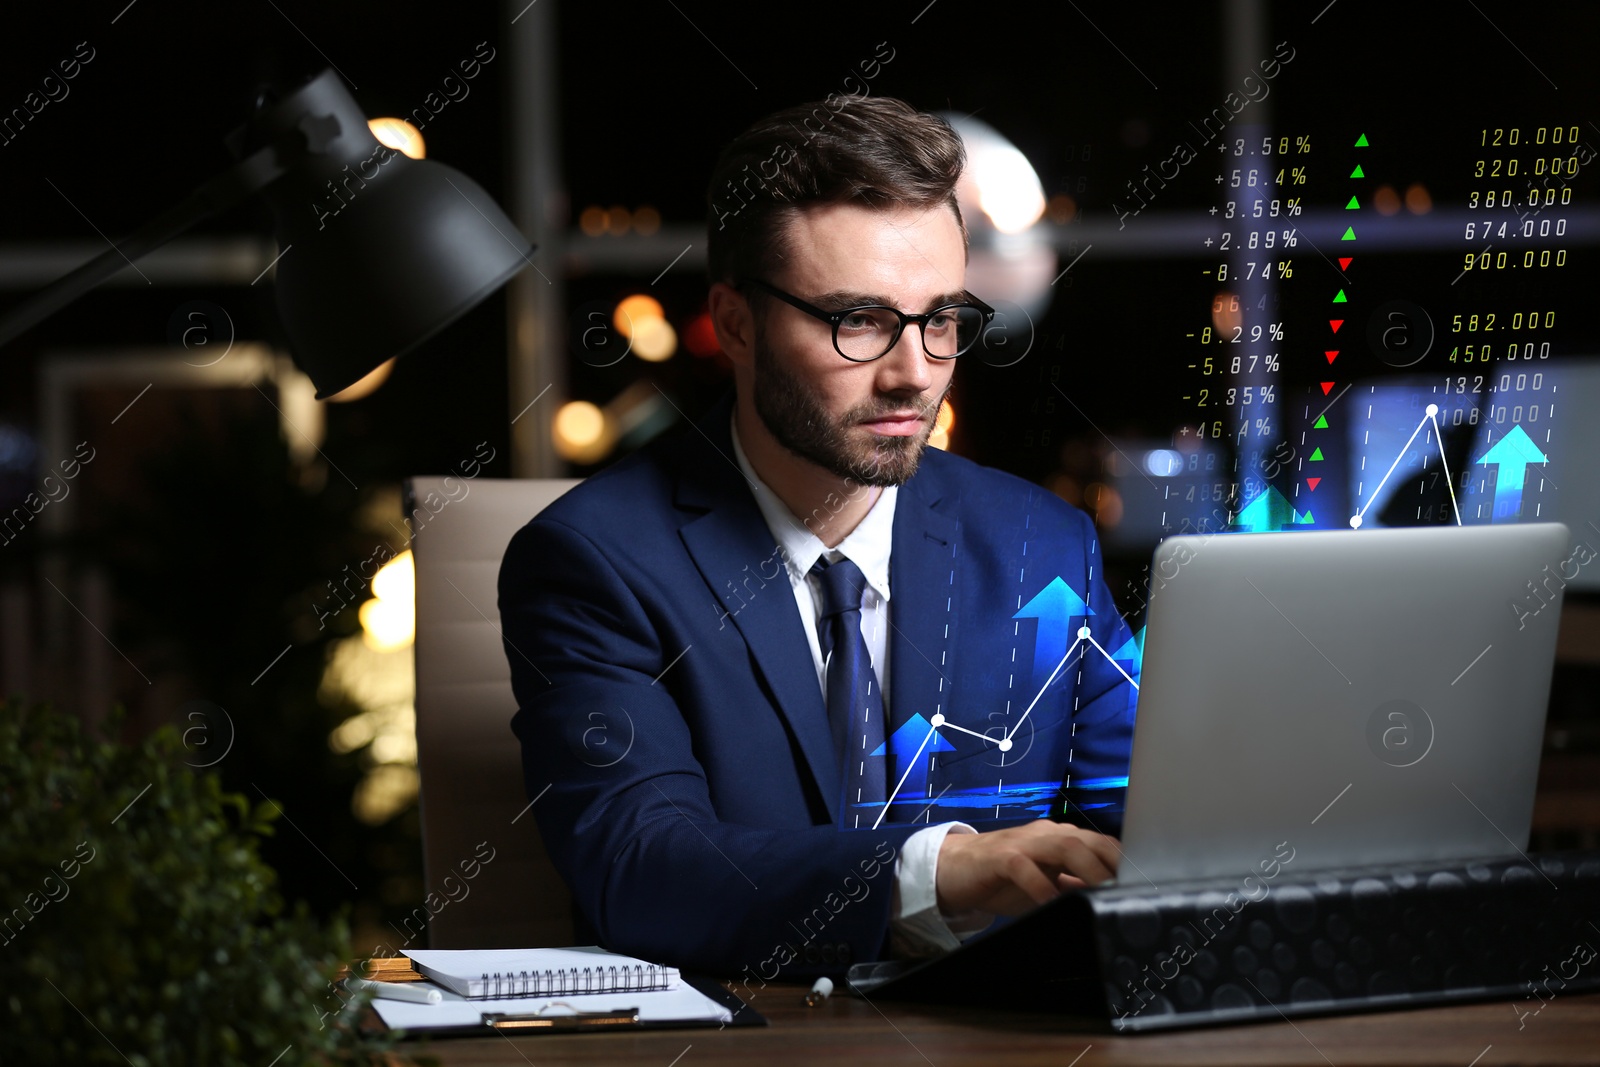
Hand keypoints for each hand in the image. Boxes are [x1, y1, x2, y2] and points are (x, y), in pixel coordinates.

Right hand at [935, 821, 1119, 917]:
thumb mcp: (1046, 886)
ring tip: (1103, 891)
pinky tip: (1051, 901)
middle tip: (1134, 888)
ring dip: (1088, 868)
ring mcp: (1024, 843)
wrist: (954, 868)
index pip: (1102, 844)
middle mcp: (1047, 835)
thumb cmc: (1004, 878)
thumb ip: (1075, 888)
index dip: (1125, 861)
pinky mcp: (1000, 857)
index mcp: (1062, 840)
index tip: (1148, 882)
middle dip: (1115, 862)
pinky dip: (1041, 884)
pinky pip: (1025, 867)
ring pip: (1064, 846)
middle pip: (1090, 840)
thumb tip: (1112, 900)